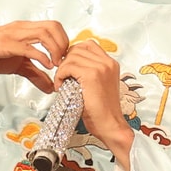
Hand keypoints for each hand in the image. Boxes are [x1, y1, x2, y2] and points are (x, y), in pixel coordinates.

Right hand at [0, 20, 68, 92]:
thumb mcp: (17, 66)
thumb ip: (35, 75)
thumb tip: (51, 88)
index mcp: (26, 30)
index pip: (54, 27)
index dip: (65, 42)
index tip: (65, 60)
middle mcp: (22, 28)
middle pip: (53, 26)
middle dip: (64, 44)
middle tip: (63, 62)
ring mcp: (13, 35)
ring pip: (43, 33)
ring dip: (55, 48)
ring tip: (56, 64)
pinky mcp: (4, 44)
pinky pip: (27, 47)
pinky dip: (40, 55)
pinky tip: (46, 65)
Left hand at [52, 39, 130, 154]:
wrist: (110, 125)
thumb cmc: (102, 111)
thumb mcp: (98, 86)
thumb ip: (89, 72)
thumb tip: (69, 65)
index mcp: (110, 63)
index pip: (87, 45)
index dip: (74, 54)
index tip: (68, 68)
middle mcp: (107, 62)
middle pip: (77, 48)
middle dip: (66, 61)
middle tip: (62, 77)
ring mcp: (101, 67)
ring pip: (71, 57)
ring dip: (61, 70)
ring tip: (61, 84)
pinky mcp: (92, 75)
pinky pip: (68, 67)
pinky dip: (60, 76)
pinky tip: (60, 87)